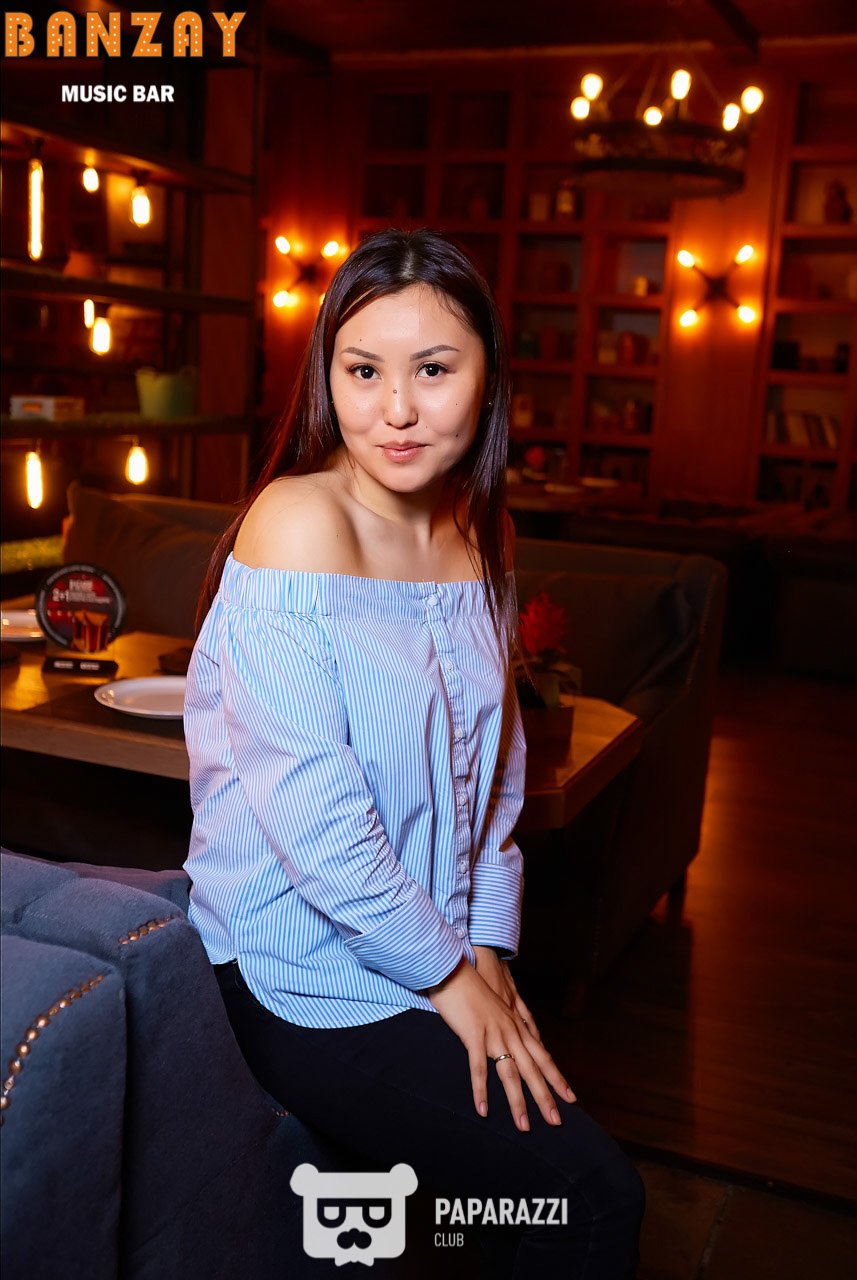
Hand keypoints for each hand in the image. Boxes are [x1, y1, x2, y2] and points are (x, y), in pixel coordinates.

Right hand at [427, 956, 576, 1131]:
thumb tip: (516, 1039)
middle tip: (556, 1122)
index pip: (543, 1056)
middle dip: (545, 1097)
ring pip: (510, 1073)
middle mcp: (510, 1031)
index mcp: (516, 1026)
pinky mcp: (473, 1035)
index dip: (557, 1077)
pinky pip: (478, 1068)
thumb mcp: (497, 1007)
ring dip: (517, 1102)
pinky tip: (483, 1110)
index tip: (570, 1098)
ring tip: (524, 1126)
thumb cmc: (473, 988)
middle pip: (532, 1069)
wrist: (454, 970)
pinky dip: (481, 1090)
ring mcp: (493, 1034)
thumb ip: (508, 1023)